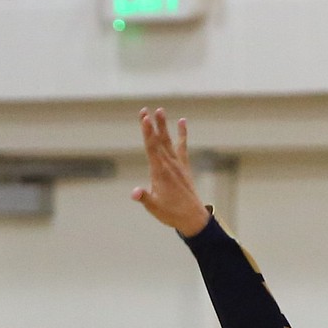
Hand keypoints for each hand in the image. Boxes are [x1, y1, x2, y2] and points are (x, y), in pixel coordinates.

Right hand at [132, 107, 209, 235]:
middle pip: (158, 140)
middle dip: (151, 125)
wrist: (192, 217)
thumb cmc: (171, 213)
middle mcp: (169, 164)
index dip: (147, 132)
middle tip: (145, 110)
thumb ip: (144, 198)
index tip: (145, 118)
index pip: (151, 148)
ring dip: (164, 126)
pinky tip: (182, 122)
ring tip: (160, 110)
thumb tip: (135, 193)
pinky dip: (182, 134)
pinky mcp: (184, 166)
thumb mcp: (154, 207)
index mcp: (160, 172)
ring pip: (169, 141)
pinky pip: (182, 147)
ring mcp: (178, 164)